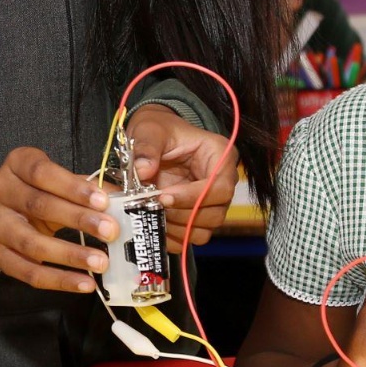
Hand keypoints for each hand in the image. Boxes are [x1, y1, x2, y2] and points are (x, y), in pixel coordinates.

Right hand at [0, 147, 116, 293]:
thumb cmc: (38, 189)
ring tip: (101, 262)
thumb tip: (121, 201)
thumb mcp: (58, 179)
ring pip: (32, 243)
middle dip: (78, 219)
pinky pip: (28, 272)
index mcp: (16, 164)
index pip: (42, 173)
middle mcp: (0, 192)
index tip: (103, 201)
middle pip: (38, 206)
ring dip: (69, 255)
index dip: (73, 187)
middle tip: (110, 231)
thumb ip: (86, 187)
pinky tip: (84, 283)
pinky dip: (58, 280)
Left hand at [126, 104, 237, 247]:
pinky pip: (191, 236)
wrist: (154, 138)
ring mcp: (211, 202)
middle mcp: (222, 182)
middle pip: (215, 213)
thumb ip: (147, 147)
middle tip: (152, 207)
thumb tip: (143, 170)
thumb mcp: (150, 129)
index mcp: (220, 156)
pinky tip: (152, 226)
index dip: (193, 197)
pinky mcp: (196, 215)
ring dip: (176, 228)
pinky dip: (172, 237)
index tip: (163, 196)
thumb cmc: (158, 129)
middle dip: (182, 215)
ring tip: (151, 215)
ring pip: (205, 229)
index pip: (219, 187)